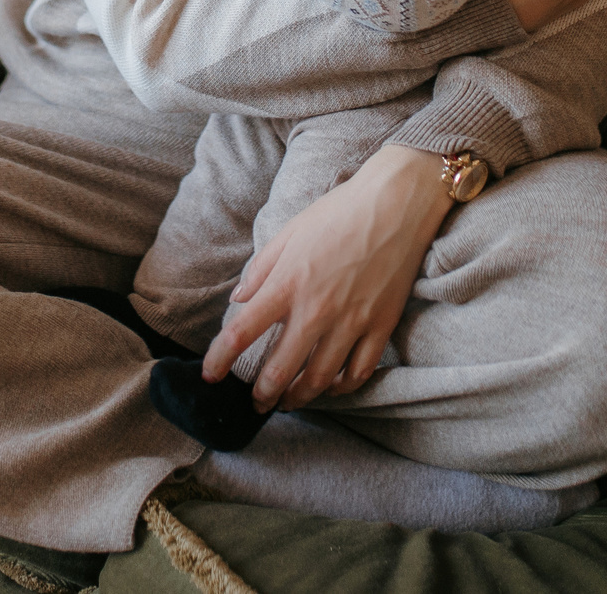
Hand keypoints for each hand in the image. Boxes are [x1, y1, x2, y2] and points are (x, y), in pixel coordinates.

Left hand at [202, 144, 449, 411]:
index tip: (210, 374)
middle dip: (262, 394)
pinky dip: (342, 387)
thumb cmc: (339, 212)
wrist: (396, 204)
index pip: (242, 332)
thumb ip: (260, 269)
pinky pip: (358, 372)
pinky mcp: (380, 326)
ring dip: (299, 397)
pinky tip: (331, 387)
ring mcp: (351, 321)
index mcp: (287, 283)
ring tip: (289, 402)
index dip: (220, 359)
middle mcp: (316, 309)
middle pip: (280, 369)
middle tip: (256, 402)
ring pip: (319, 379)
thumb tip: (238, 299)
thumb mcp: (289, 232)